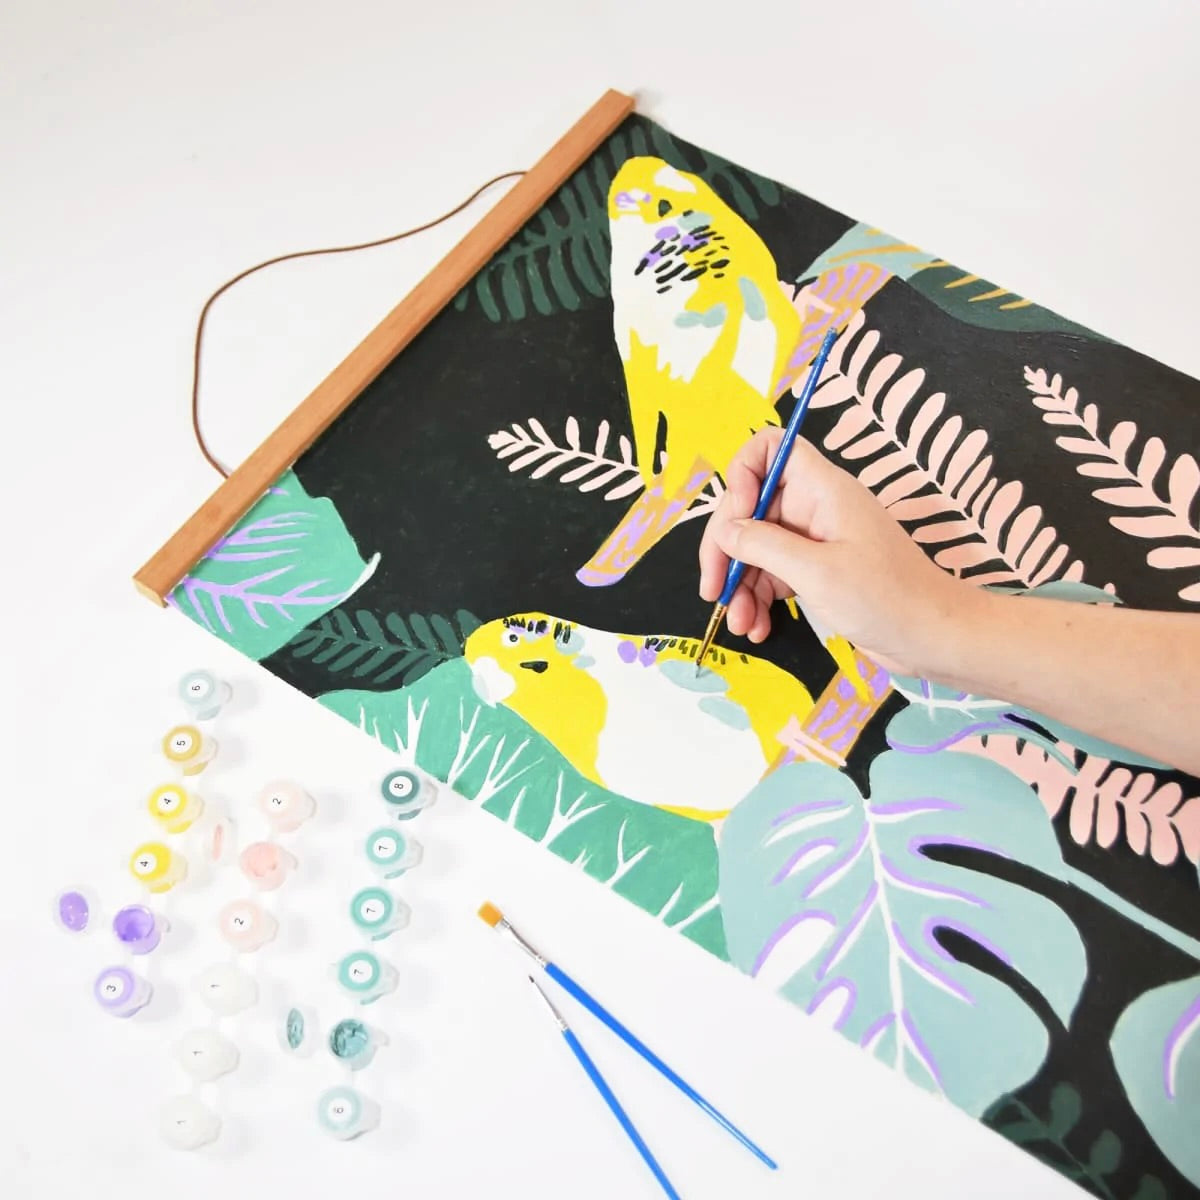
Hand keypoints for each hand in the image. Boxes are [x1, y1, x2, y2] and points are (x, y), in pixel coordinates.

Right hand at [698, 429, 976, 675]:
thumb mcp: (816, 571)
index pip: (770, 448)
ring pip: (756, 549)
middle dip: (726, 549)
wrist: (934, 638)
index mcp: (822, 489)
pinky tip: (756, 628)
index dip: (742, 476)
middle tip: (713, 590)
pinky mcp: (816, 573)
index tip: (735, 520)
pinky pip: (772, 576)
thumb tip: (724, 529)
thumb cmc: (886, 597)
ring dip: (740, 585)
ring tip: (738, 624)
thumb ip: (763, 545)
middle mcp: (814, 508)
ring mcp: (814, 541)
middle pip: (750, 508)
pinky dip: (758, 601)